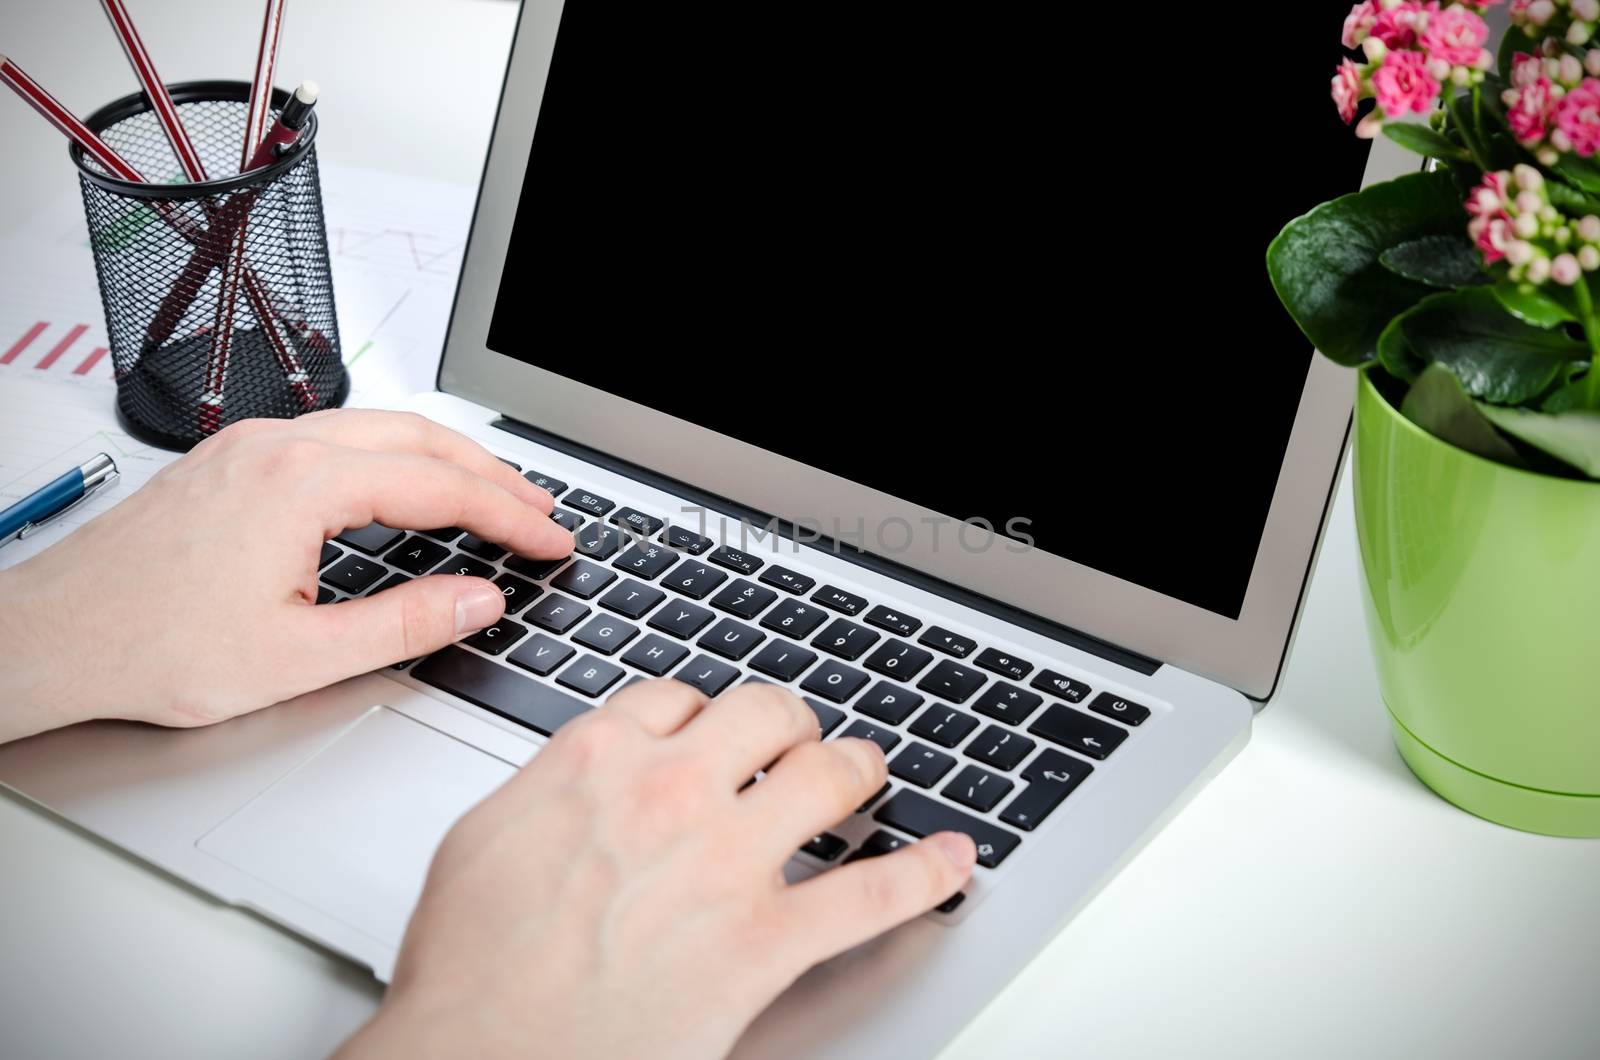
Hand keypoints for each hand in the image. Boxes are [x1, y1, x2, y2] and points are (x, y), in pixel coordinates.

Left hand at [0, 410, 572, 742]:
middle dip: (490, 473)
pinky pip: (335, 438)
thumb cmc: (152, 648)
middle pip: (416, 437)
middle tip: (540, 509)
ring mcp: (248, 446)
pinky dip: (392, 457)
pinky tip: (406, 485)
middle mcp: (276, 446)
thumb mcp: (300, 658)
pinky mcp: (230, 461)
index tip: (551, 539)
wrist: (53, 638)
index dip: (509, 516)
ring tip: (491, 493)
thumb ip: (404, 624)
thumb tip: (478, 599)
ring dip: (442, 457)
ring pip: (375, 429)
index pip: (439, 486)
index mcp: (299, 484)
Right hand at [340, 680, 976, 1059]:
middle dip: (788, 724)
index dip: (704, 716)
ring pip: (829, 778)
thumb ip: (551, 787)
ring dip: (857, 768)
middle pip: (765, 714)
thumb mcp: (483, 838)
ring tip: (866, 774)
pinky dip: (924, 873)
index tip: (712, 734)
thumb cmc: (467, 969)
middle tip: (795, 742)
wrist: (480, 1057)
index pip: (677, 699)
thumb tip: (585, 772)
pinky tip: (950, 860)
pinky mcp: (766, 941)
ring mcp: (728, 863)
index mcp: (597, 760)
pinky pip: (872, 894)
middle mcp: (672, 793)